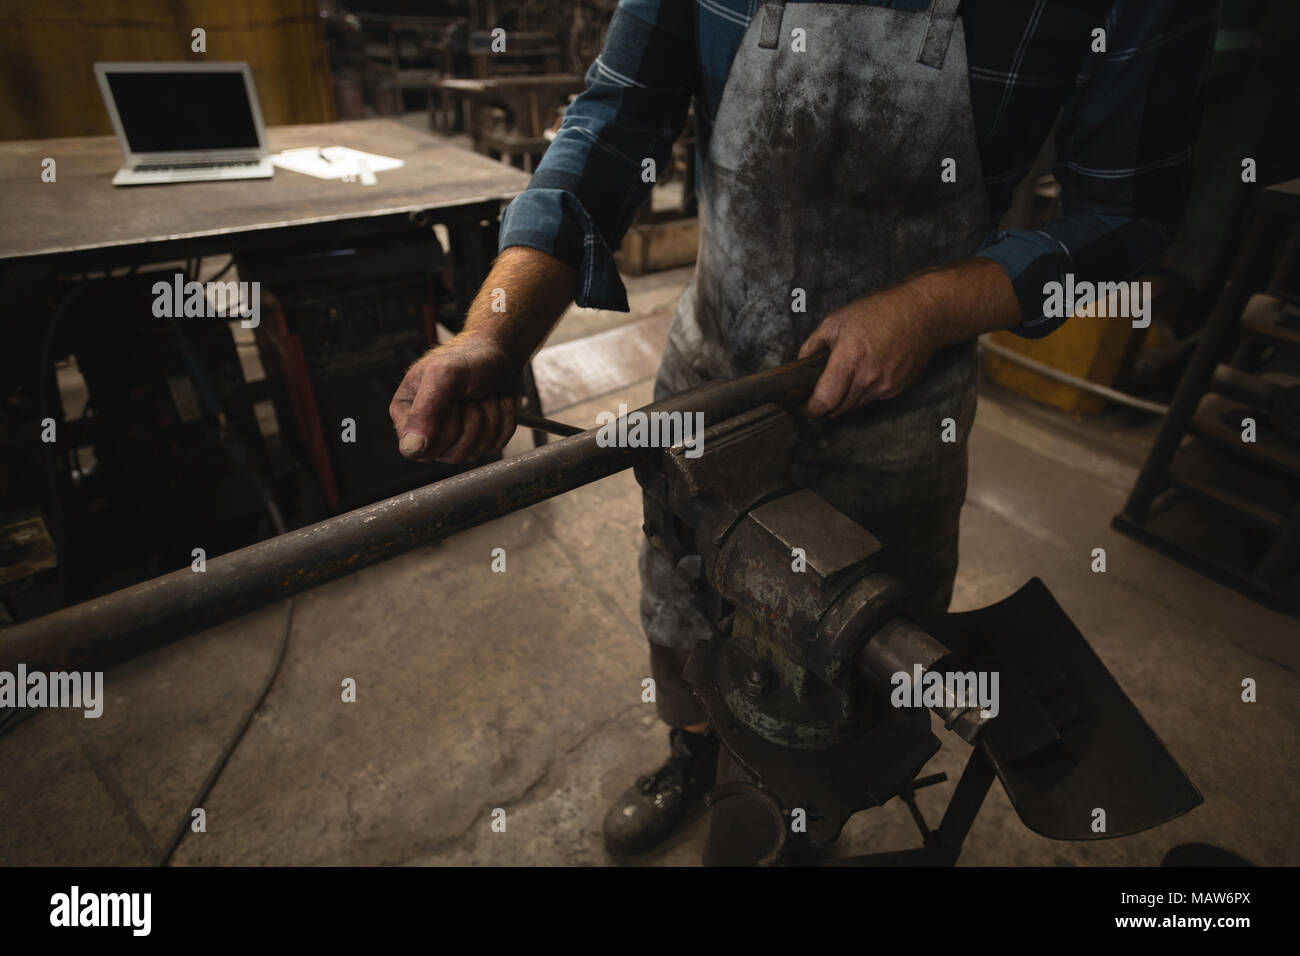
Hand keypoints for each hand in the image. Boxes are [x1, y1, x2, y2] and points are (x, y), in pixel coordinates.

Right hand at [389, 332, 519, 463]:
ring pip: (476, 452)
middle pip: (452, 454)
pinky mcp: (480, 441)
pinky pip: (496, 446)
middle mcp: (428, 432)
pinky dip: (503, 420)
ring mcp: (455, 440)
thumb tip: (410, 448)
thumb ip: (425, 409)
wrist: (496, 354)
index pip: (420, 450)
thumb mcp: (443, 373)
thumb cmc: (466, 359)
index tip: (451, 401)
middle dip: (470, 419)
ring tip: (481, 395)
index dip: (444, 428)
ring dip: (489, 418)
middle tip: (469, 394)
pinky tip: (495, 402)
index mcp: (407, 413)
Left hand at [797, 283, 939, 416]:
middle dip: (825, 404)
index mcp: (850, 358)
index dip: (811, 407)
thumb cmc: (879, 312)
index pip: (825, 400)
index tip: (805, 405)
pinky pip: (869, 399)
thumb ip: (812, 345)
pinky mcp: (895, 389)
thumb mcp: (836, 321)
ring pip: (853, 406)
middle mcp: (868, 377)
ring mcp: (884, 385)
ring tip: (844, 377)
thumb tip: (799, 365)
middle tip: (819, 391)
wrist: (921, 314)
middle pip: (837, 408)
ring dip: (843, 398)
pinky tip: (864, 373)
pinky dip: (861, 392)